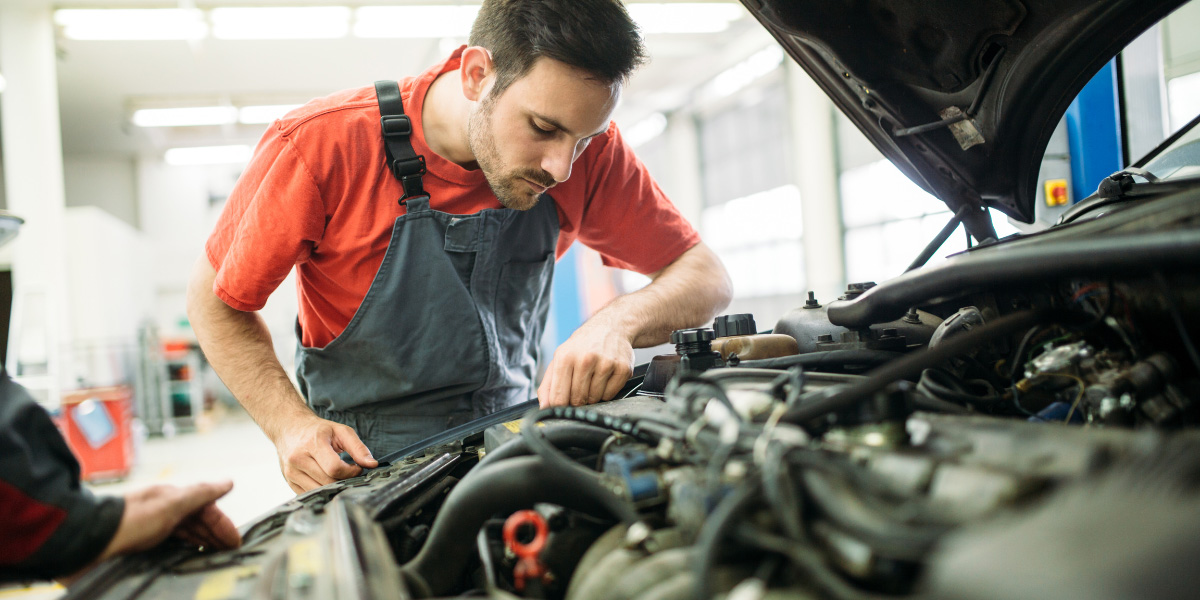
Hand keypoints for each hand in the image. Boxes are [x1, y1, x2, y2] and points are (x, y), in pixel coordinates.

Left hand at [58, 481, 240, 585]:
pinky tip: (189, 558)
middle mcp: (163, 511)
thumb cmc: (129, 521)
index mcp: (171, 498)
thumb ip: (201, 494)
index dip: (222, 524)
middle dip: (216, 535)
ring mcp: (152, 529)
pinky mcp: (141, 546)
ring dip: (202, 544)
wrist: (89, 542)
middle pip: (197, 522)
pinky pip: (171, 547)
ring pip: (185, 535)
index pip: (206, 508)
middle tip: (230, 552)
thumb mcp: (172, 504)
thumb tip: (228, 482)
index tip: (235, 542)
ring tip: (216, 557)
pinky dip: (185, 551)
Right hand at [274, 414, 378, 492]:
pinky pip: (310, 494)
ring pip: (319, 491)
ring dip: (333, 487)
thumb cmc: (318, 430)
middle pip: (327, 482)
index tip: (356, 468)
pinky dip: (322, 490)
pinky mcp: (290, 482)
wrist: (290, 428)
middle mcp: (298, 459)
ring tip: (338, 475)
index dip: (350, 472)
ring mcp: (291, 472)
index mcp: (312, 443)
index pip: (334, 468)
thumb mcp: (340, 431)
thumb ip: (358, 448)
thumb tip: (372, 464)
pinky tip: (326, 479)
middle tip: (349, 473)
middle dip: (343, 480)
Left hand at [538, 322, 633, 407]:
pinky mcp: (622, 368)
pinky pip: (610, 395)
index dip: (560, 405)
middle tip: (580, 386)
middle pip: (577, 399)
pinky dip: (606, 392)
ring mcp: (606, 363)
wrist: (612, 327)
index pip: (559, 397)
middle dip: (577, 399)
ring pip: (594, 398)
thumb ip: (548, 384)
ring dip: (592, 395)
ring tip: (593, 378)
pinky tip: (605, 377)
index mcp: (565, 357)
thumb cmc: (583, 345)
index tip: (562, 404)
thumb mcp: (561, 357)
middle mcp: (585, 359)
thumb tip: (544, 406)